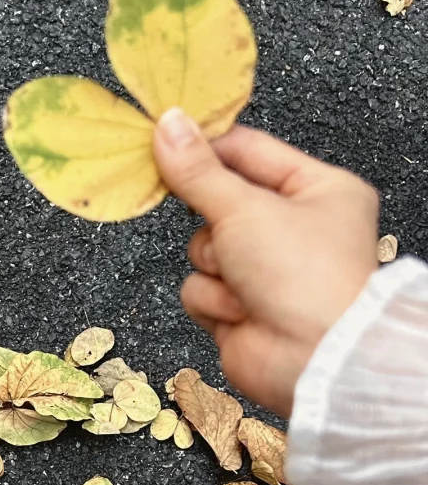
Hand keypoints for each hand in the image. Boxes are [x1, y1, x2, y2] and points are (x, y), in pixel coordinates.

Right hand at [152, 108, 378, 417]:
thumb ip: (198, 170)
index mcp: (318, 189)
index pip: (249, 152)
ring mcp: (265, 271)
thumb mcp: (245, 207)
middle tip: (227, 230)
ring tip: (246, 284)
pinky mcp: (240, 308)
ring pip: (202, 250)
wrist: (312, 359)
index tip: (165, 141)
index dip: (207, 149)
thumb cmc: (303, 275)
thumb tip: (166, 125)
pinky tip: (241, 312)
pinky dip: (215, 301)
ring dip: (215, 268)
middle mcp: (293, 228)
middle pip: (217, 203)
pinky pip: (200, 289)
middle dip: (215, 226)